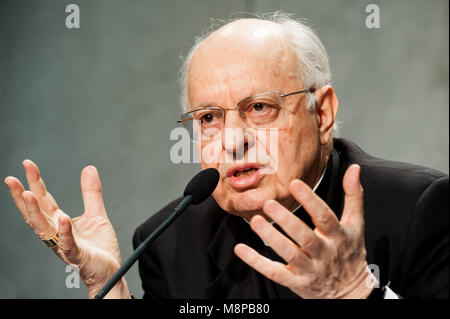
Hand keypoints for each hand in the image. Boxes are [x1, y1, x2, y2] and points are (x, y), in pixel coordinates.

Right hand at [4, 160, 129, 298]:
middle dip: (23, 196)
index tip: (28, 164)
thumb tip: (88, 168)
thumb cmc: (99, 248)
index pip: (44, 200)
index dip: (35, 182)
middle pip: (36, 213)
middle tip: (11, 178)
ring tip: (28, 194)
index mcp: (59, 222)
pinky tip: (62, 218)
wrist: (109, 272)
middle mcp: (57, 234)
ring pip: (44, 229)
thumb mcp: (96, 214)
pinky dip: (64, 231)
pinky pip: (68, 244)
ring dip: (35, 212)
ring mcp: (65, 245)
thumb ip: (91, 193)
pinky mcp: (78, 256)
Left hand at [234, 164, 376, 298]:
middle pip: (305, 237)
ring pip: (289, 254)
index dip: (310, 200)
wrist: (351, 292)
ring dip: (271, 238)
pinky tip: (241, 249)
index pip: (325, 216)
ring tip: (255, 221)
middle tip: (269, 204)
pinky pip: (275, 273)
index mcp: (338, 236)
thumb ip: (353, 196)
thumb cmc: (349, 252)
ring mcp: (310, 269)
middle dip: (287, 221)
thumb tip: (354, 168)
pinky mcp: (296, 282)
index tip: (295, 183)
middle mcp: (324, 253)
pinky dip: (257, 262)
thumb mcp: (356, 225)